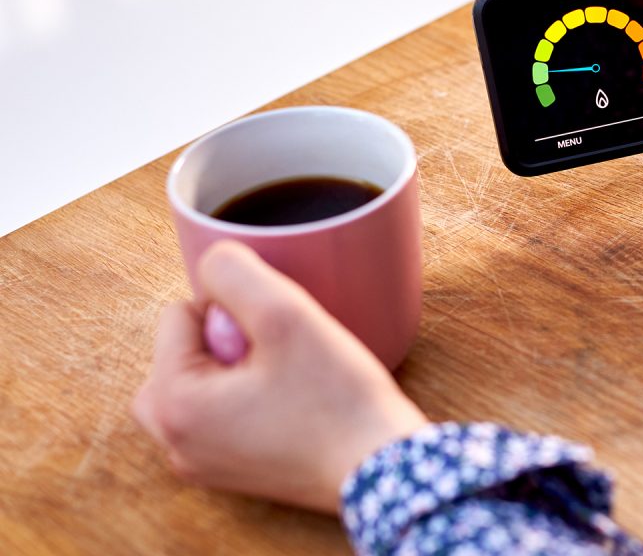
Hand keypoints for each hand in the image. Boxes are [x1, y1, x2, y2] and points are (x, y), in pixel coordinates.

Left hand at [131, 241, 426, 512]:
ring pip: (203, 379)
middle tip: (281, 360)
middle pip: (183, 349)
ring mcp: (200, 461)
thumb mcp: (286, 314)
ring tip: (288, 379)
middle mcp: (173, 440)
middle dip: (227, 341)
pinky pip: (223, 412)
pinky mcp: (231, 470)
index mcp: (171, 403)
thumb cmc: (337, 400)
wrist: (381, 466)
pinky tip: (294, 401)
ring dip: (238, 367)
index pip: (180, 313)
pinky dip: (250, 397)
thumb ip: (235, 272)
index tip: (277, 340)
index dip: (235, 311)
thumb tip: (212, 261)